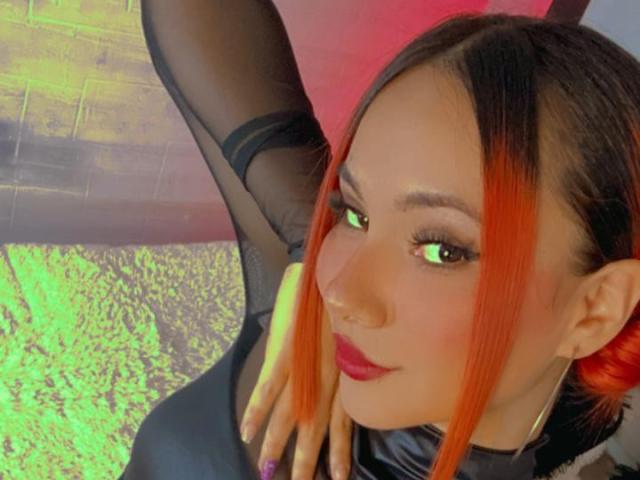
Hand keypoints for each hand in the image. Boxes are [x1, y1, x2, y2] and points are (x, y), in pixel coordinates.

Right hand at [240, 262, 352, 479]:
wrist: (325, 271)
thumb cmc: (339, 302)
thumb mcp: (353, 336)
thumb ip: (349, 361)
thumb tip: (345, 379)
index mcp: (344, 374)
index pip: (342, 422)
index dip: (339, 451)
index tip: (336, 476)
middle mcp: (327, 376)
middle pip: (315, 426)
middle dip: (306, 458)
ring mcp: (305, 365)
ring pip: (291, 413)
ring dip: (278, 442)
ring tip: (268, 469)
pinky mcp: (285, 350)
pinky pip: (269, 385)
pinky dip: (257, 409)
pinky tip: (246, 430)